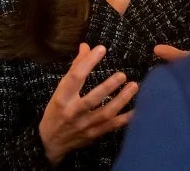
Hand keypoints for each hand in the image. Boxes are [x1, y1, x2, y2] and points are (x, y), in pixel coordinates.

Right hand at [38, 43, 138, 164]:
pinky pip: (113, 126)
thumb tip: (85, 46)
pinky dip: (126, 118)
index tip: (101, 49)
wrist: (51, 143)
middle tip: (122, 75)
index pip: (75, 77)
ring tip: (134, 86)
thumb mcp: (60, 90)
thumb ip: (75, 68)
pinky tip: (138, 108)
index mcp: (62, 98)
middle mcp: (73, 112)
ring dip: (121, 100)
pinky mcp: (94, 134)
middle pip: (91, 99)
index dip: (88, 62)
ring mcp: (84, 125)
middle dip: (108, 87)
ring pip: (106, 113)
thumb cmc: (56, 111)